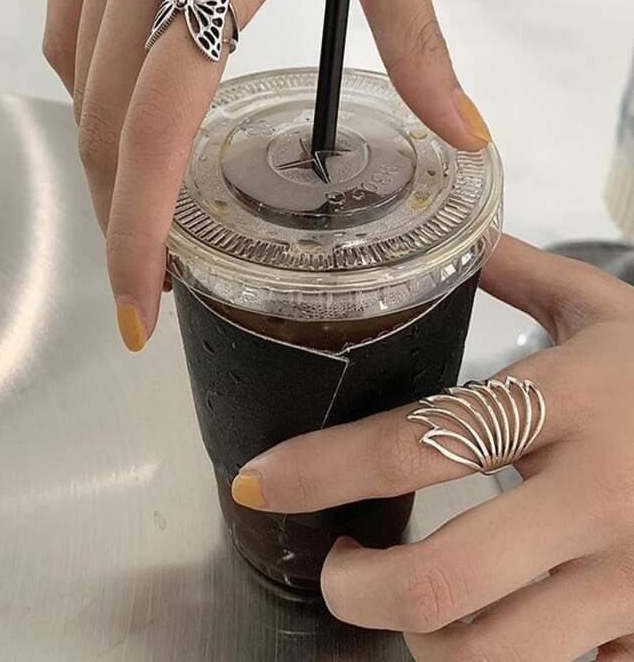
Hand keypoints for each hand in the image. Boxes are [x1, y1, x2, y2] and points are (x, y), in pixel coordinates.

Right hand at [42, 0, 490, 349]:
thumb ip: (418, 40)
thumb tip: (460, 133)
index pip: (158, 120)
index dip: (139, 226)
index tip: (140, 301)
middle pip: (102, 119)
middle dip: (116, 212)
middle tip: (150, 271)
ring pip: (73, 82)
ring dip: (102, 156)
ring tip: (139, 201)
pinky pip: (64, 31)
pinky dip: (89, 88)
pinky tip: (125, 107)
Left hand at [231, 235, 633, 660]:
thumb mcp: (606, 307)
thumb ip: (518, 271)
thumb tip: (447, 237)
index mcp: (571, 399)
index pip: (417, 443)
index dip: (320, 469)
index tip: (259, 479)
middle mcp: (598, 494)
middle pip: (440, 582)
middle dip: (357, 590)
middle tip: (339, 568)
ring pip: (495, 659)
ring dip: (424, 645)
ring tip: (410, 608)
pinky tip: (499, 627)